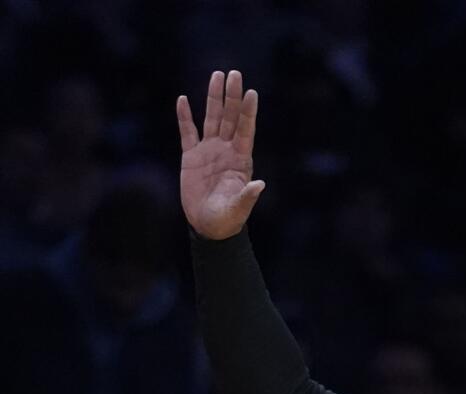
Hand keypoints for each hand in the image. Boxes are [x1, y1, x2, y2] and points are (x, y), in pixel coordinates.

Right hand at [177, 70, 264, 239]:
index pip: (246, 130)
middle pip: (230, 117)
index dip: (248, 112)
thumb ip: (248, 196)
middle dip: (232, 96)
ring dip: (214, 98)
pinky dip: (185, 116)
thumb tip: (260, 185)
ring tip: (217, 76)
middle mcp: (226, 150)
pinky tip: (184, 99)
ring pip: (212, 118)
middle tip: (235, 73)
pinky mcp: (191, 157)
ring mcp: (209, 151)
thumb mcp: (239, 208)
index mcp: (241, 160)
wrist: (208, 226)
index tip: (251, 93)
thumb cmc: (228, 219)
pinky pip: (187, 132)